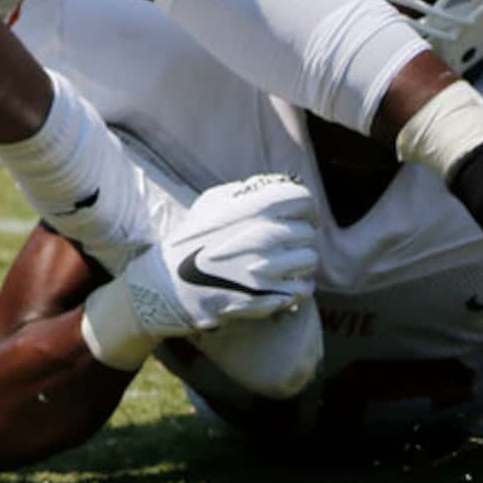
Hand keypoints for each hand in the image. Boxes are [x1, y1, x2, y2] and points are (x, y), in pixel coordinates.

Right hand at [85, 175, 319, 369]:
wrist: (171, 285)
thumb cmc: (192, 240)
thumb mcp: (212, 203)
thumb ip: (248, 192)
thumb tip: (280, 186)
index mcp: (253, 207)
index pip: (302, 199)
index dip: (306, 207)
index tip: (304, 216)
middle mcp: (264, 234)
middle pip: (308, 231)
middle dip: (300, 236)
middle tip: (289, 244)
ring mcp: (268, 267)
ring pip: (310, 259)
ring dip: (300, 262)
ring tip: (285, 265)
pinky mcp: (269, 296)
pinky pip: (304, 287)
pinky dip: (298, 286)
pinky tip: (283, 284)